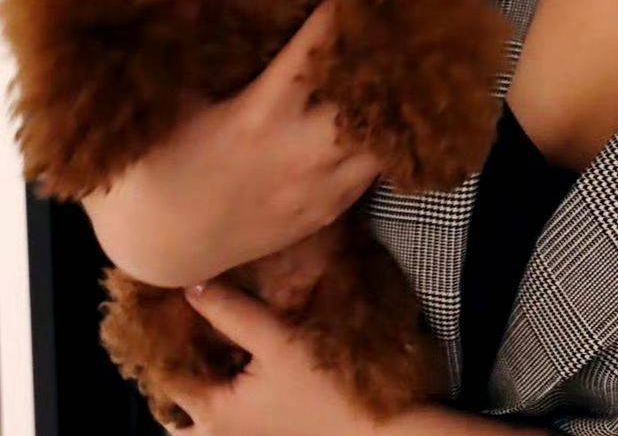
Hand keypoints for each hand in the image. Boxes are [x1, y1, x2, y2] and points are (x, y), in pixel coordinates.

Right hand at [82, 0, 382, 287]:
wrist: (162, 248)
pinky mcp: (327, 213)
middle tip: (399, 19)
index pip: (315, 52)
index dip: (340, 12)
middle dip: (385, 58)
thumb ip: (183, 32)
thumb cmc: (159, 166)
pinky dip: (386, 140)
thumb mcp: (167, 99)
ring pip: (383, 139)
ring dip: (394, 103)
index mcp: (260, 115)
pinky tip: (392, 113)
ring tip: (404, 64)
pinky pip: (374, 173)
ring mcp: (318, 187)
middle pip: (366, 96)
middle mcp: (299, 151)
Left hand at [159, 281, 381, 435]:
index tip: (162, 308)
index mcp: (212, 413)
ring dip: (197, 387)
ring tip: (208, 347)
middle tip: (182, 331)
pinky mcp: (261, 433)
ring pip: (198, 419)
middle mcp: (217, 434)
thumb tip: (190, 284)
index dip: (160, 341)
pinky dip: (220, 394)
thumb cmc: (321, 388)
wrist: (369, 433)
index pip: (165, 376)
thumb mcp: (277, 342)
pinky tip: (237, 365)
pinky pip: (225, 417)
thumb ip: (233, 313)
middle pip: (174, 409)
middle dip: (174, 372)